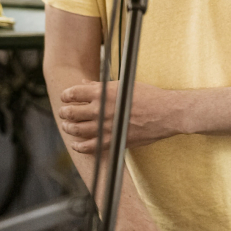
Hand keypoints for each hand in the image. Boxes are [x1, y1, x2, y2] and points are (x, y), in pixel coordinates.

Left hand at [58, 80, 181, 153]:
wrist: (166, 113)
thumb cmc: (148, 96)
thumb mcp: (123, 85)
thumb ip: (100, 86)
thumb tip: (84, 83)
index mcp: (103, 92)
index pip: (73, 93)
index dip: (66, 96)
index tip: (66, 98)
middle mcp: (101, 109)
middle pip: (71, 112)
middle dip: (64, 112)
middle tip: (64, 113)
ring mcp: (106, 126)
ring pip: (77, 129)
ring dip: (68, 128)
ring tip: (67, 126)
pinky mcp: (113, 140)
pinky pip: (89, 147)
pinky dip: (79, 146)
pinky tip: (76, 144)